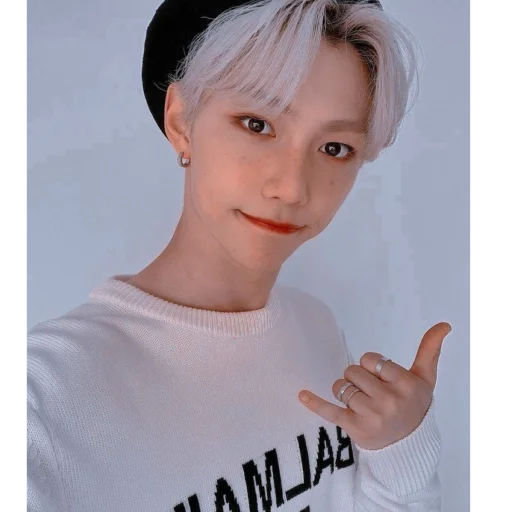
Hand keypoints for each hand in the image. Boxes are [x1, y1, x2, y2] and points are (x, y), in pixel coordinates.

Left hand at [298, 322, 451, 449]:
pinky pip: (329, 411)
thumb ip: (430, 350)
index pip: (370, 359)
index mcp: (406, 385)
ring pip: (341, 387)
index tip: (380, 375)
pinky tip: (302, 395)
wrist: (409, 447)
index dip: (371, 365)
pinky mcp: (355, 428)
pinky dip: (314, 403)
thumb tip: (444, 324)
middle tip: (371, 390)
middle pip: (352, 371)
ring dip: (345, 390)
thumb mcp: (425, 379)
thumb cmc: (414, 405)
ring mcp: (371, 416)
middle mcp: (389, 401)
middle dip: (357, 377)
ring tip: (359, 400)